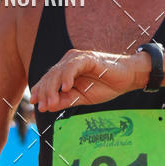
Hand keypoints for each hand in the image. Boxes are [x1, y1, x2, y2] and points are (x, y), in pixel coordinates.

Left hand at [29, 48, 149, 111]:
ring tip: (51, 101)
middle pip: (51, 76)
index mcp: (66, 70)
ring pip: (59, 71)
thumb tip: (48, 106)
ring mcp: (78, 59)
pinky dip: (67, 77)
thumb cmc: (106, 86)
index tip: (36, 105)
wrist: (128, 78)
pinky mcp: (88, 58)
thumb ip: (66, 100)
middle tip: (41, 107)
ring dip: (53, 87)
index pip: (49, 80)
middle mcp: (69, 62)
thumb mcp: (83, 98)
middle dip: (45, 92)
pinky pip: (73, 66)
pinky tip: (65, 88)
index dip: (41, 91)